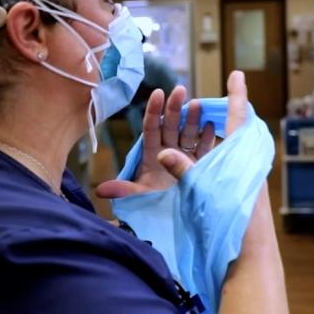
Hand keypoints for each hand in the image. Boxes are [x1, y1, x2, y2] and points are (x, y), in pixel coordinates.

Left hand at [96, 71, 248, 198]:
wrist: (176, 223)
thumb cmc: (155, 208)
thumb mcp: (140, 198)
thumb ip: (124, 192)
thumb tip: (101, 191)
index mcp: (152, 155)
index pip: (151, 128)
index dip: (154, 111)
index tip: (158, 93)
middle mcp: (168, 153)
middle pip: (171, 125)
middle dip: (174, 108)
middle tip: (179, 90)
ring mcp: (185, 158)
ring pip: (188, 133)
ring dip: (193, 118)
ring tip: (197, 103)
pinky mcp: (201, 166)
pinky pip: (204, 147)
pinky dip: (208, 136)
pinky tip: (212, 124)